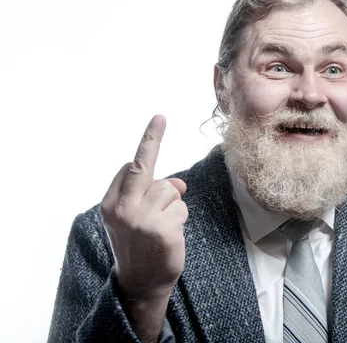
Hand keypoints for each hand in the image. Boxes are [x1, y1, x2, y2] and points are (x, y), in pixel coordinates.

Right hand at [100, 115, 188, 299]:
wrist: (140, 283)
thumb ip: (151, 195)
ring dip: (173, 206)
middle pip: (147, 168)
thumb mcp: (136, 218)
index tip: (158, 120)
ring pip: (171, 191)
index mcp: (111, 204)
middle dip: (152, 137)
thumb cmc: (139, 245)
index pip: (131, 167)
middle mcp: (123, 209)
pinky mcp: (163, 230)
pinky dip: (180, 220)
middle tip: (159, 117)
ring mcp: (143, 219)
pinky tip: (169, 237)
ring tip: (162, 226)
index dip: (148, 146)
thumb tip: (180, 185)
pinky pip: (182, 208)